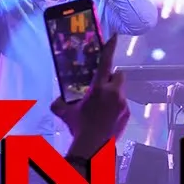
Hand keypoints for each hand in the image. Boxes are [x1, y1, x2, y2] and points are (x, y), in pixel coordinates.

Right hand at [52, 34, 128, 158]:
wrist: (93, 147)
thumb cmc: (78, 126)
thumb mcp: (64, 112)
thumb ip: (58, 103)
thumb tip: (56, 100)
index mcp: (99, 88)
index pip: (106, 63)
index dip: (110, 48)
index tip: (115, 37)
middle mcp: (114, 92)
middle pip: (118, 75)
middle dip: (111, 76)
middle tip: (101, 85)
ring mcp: (123, 103)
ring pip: (121, 90)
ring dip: (113, 92)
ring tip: (102, 104)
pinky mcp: (127, 113)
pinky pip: (122, 103)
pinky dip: (116, 105)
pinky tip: (106, 115)